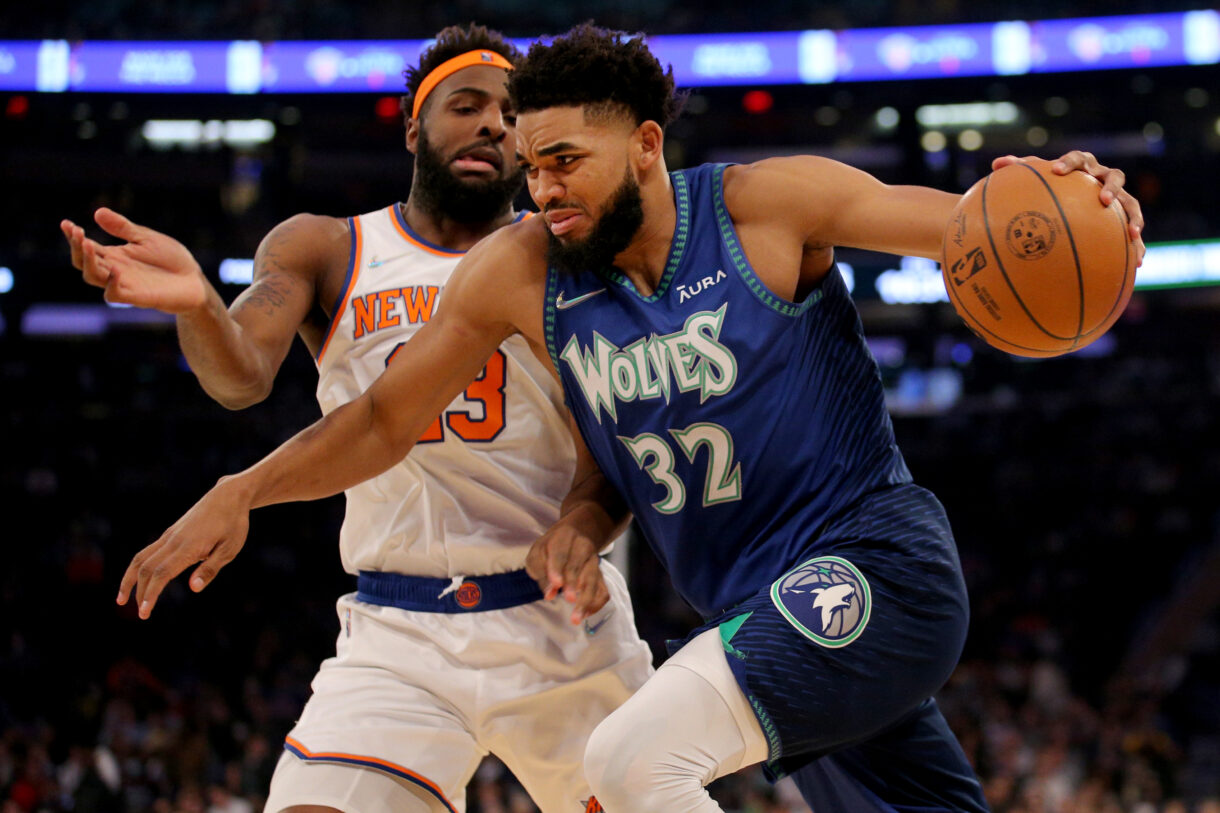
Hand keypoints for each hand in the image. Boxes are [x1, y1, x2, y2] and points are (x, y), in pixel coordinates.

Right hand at [60, 207, 209, 311]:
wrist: (195, 281)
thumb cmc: (171, 260)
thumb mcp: (146, 238)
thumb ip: (123, 228)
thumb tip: (98, 212)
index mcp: (114, 256)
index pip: (86, 247)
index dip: (74, 237)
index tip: (66, 223)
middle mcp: (114, 270)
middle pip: (83, 262)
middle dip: (77, 247)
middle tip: (77, 232)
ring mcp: (124, 284)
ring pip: (94, 277)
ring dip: (88, 261)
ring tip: (89, 244)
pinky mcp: (138, 297)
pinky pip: (115, 295)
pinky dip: (110, 285)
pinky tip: (113, 270)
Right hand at [117, 477, 251, 618]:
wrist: (228, 496)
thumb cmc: (233, 524)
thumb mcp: (230, 548)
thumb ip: (210, 569)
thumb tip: (193, 589)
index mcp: (188, 547)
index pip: (162, 573)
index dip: (151, 594)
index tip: (144, 612)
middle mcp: (173, 541)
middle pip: (147, 569)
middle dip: (139, 593)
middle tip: (141, 615)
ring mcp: (169, 536)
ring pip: (140, 558)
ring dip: (130, 579)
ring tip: (122, 598)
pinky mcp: (170, 533)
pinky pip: (147, 551)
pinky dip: (138, 567)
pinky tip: (139, 579)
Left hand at [525, 524, 609, 624]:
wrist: (579, 532)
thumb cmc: (552, 546)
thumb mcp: (539, 552)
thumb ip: (540, 571)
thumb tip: (549, 593)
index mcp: (563, 538)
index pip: (560, 553)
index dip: (557, 569)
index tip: (556, 584)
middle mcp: (582, 547)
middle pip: (579, 566)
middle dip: (574, 584)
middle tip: (569, 599)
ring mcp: (593, 561)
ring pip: (593, 580)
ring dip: (586, 599)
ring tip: (576, 618)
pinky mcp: (600, 574)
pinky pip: (603, 590)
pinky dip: (597, 603)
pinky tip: (585, 614)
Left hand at [993, 152, 1145, 265]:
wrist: (1075, 194)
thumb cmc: (1053, 184)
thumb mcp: (1037, 178)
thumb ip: (1020, 169)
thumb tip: (996, 163)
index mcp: (1083, 166)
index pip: (1078, 159)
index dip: (1069, 163)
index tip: (1057, 170)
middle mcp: (1103, 177)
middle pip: (1114, 176)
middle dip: (1110, 188)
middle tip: (1103, 200)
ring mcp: (1118, 196)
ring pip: (1131, 202)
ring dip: (1134, 216)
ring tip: (1132, 232)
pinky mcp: (1123, 215)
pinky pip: (1133, 229)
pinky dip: (1136, 244)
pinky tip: (1138, 262)